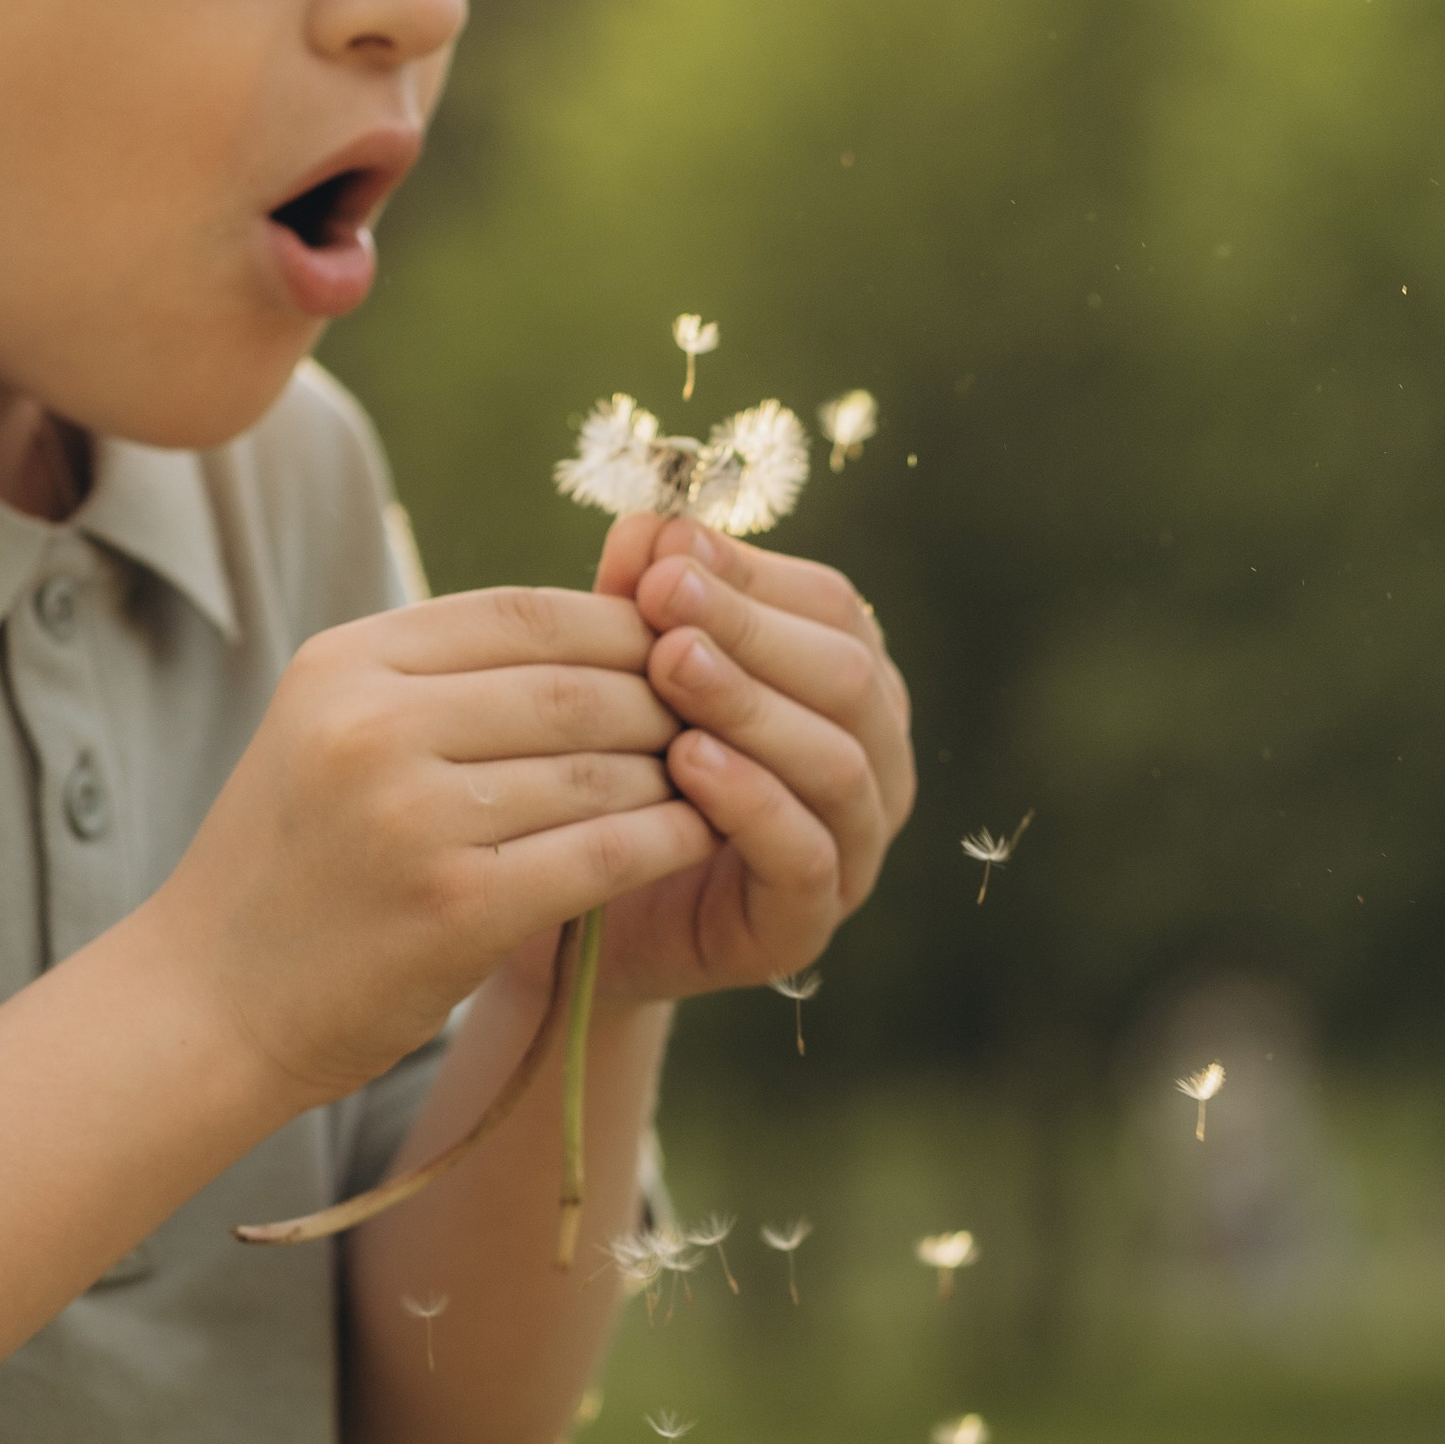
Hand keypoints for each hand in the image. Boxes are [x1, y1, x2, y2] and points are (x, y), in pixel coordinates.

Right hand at [158, 588, 713, 1102]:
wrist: (208, 1004)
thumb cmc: (295, 864)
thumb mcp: (334, 731)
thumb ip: (442, 675)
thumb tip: (603, 623)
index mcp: (346, 664)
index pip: (525, 611)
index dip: (622, 624)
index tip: (679, 647)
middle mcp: (372, 727)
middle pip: (575, 685)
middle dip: (664, 699)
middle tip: (722, 715)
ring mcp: (412, 819)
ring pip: (602, 767)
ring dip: (675, 771)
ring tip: (716, 775)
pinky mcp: (455, 909)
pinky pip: (603, 852)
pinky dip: (667, 838)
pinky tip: (700, 835)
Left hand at [580, 513, 915, 1007]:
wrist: (572, 913)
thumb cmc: (614, 772)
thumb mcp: (622, 673)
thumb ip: (641, 601)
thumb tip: (651, 521)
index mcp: (846, 685)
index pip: (829, 606)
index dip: (751, 571)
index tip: (666, 548)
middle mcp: (872, 761)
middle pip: (845, 675)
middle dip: (751, 629)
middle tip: (662, 597)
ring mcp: (853, 847)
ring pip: (836, 761)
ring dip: (751, 705)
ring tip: (671, 666)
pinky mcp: (809, 922)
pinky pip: (806, 856)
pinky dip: (753, 802)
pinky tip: (688, 761)